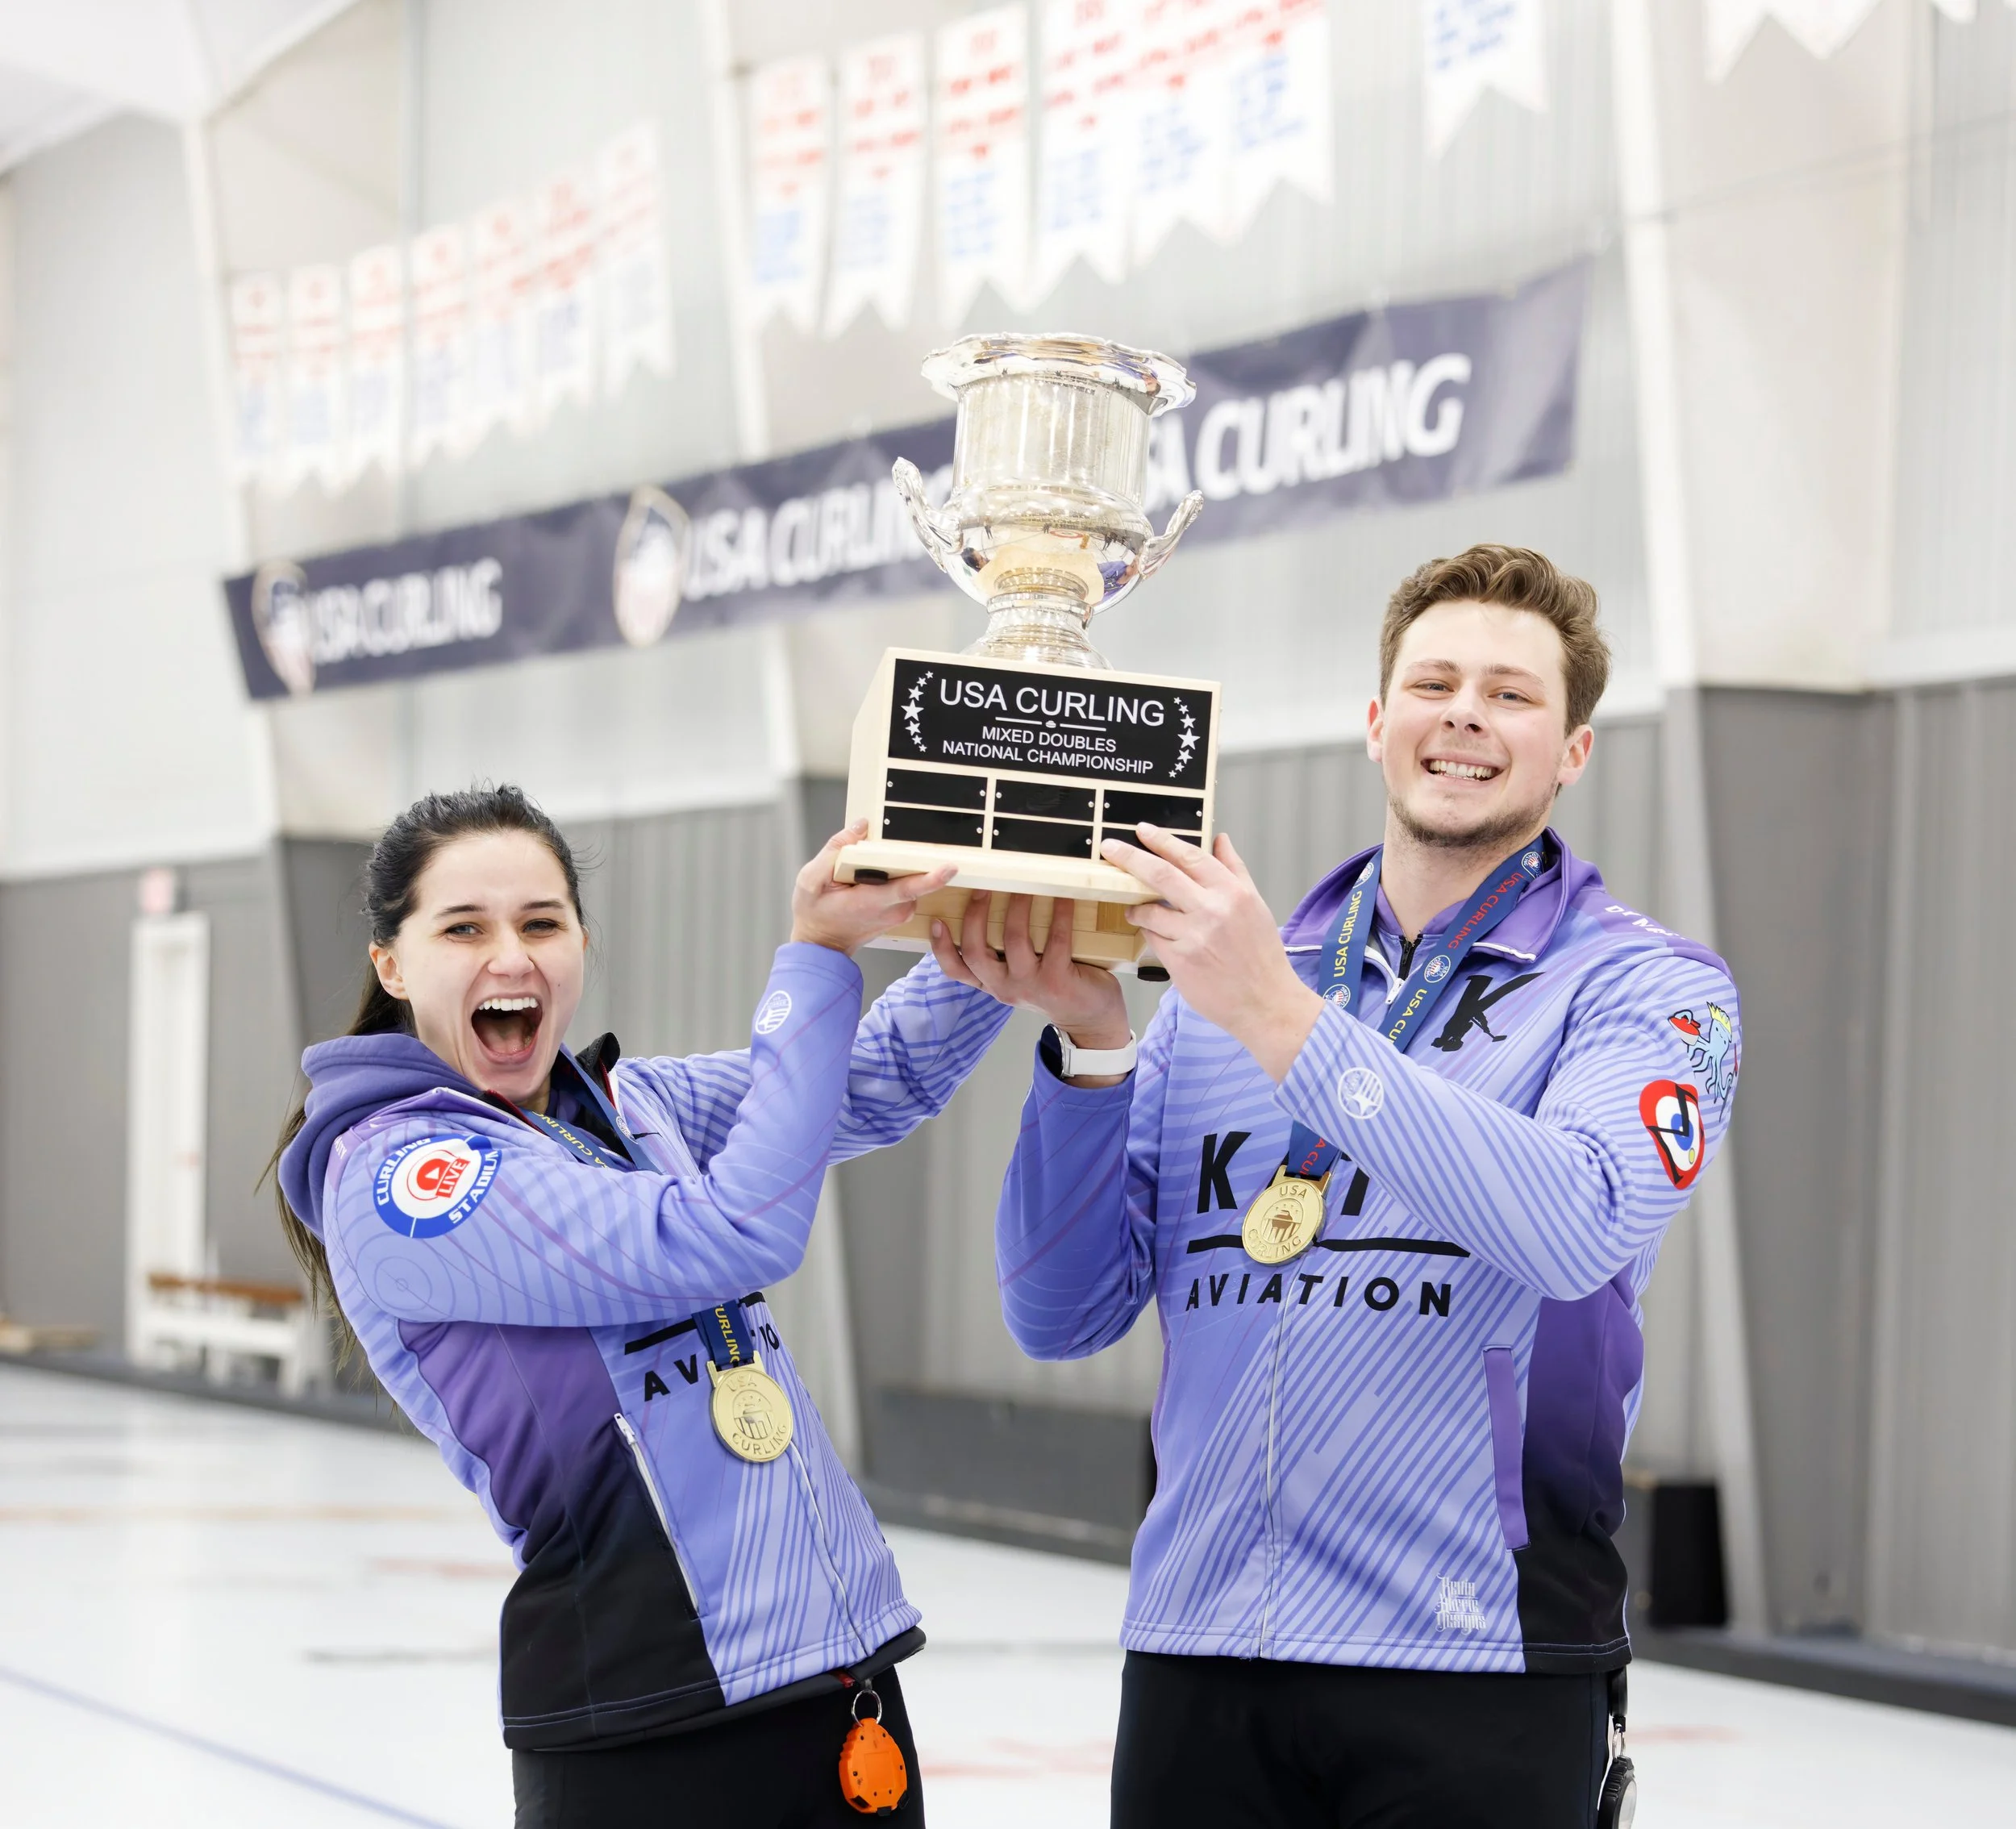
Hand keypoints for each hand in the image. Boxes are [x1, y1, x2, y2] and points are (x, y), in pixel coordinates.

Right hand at [791, 821, 955, 955]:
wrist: (820, 944)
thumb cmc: (815, 913)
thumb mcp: (811, 879)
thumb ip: (836, 849)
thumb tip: (861, 826)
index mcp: (873, 902)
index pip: (909, 887)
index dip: (932, 877)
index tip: (951, 867)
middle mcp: (893, 910)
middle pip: (913, 875)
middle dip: (904, 857)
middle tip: (877, 853)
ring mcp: (899, 913)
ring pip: (910, 878)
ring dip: (896, 867)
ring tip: (865, 872)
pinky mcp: (901, 912)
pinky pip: (907, 886)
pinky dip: (895, 876)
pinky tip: (873, 877)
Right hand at [928, 893, 1131, 1077]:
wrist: (1092, 1021)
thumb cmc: (1056, 989)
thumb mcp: (1022, 978)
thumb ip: (1006, 955)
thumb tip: (998, 905)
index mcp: (993, 983)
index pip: (957, 970)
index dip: (941, 947)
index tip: (936, 920)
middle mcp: (1005, 986)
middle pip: (975, 951)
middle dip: (975, 915)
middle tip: (982, 888)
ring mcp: (1030, 985)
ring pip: (1014, 939)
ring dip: (1019, 907)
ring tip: (1025, 885)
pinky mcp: (1057, 980)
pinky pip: (1056, 939)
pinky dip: (1060, 914)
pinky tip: (1064, 898)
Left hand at [1103, 825, 1320, 1081]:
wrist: (1265, 1002)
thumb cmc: (1261, 955)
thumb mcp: (1255, 905)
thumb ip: (1234, 869)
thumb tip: (1220, 839)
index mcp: (1233, 892)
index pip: (1190, 856)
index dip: (1162, 840)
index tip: (1142, 831)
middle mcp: (1213, 910)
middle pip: (1161, 874)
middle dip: (1130, 857)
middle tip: (1109, 848)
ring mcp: (1194, 936)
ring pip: (1150, 909)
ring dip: (1136, 905)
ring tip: (1135, 908)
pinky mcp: (1179, 960)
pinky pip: (1152, 937)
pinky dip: (1149, 931)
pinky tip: (1156, 934)